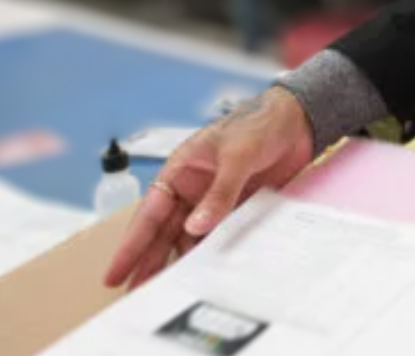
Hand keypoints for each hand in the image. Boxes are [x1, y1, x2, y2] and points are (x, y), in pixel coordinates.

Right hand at [102, 86, 315, 288]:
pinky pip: (221, 236)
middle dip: (148, 263)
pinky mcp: (238, 209)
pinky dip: (214, 254)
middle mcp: (193, 189)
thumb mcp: (237, 155)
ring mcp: (215, 201)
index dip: (131, 245)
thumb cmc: (259, 123)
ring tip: (169, 292)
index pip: (149, 213)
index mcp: (181, 170)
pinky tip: (209, 274)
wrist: (299, 120)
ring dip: (181, 263)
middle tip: (134, 295)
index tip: (116, 272)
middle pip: (164, 232)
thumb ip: (219, 192)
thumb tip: (195, 226)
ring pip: (191, 238)